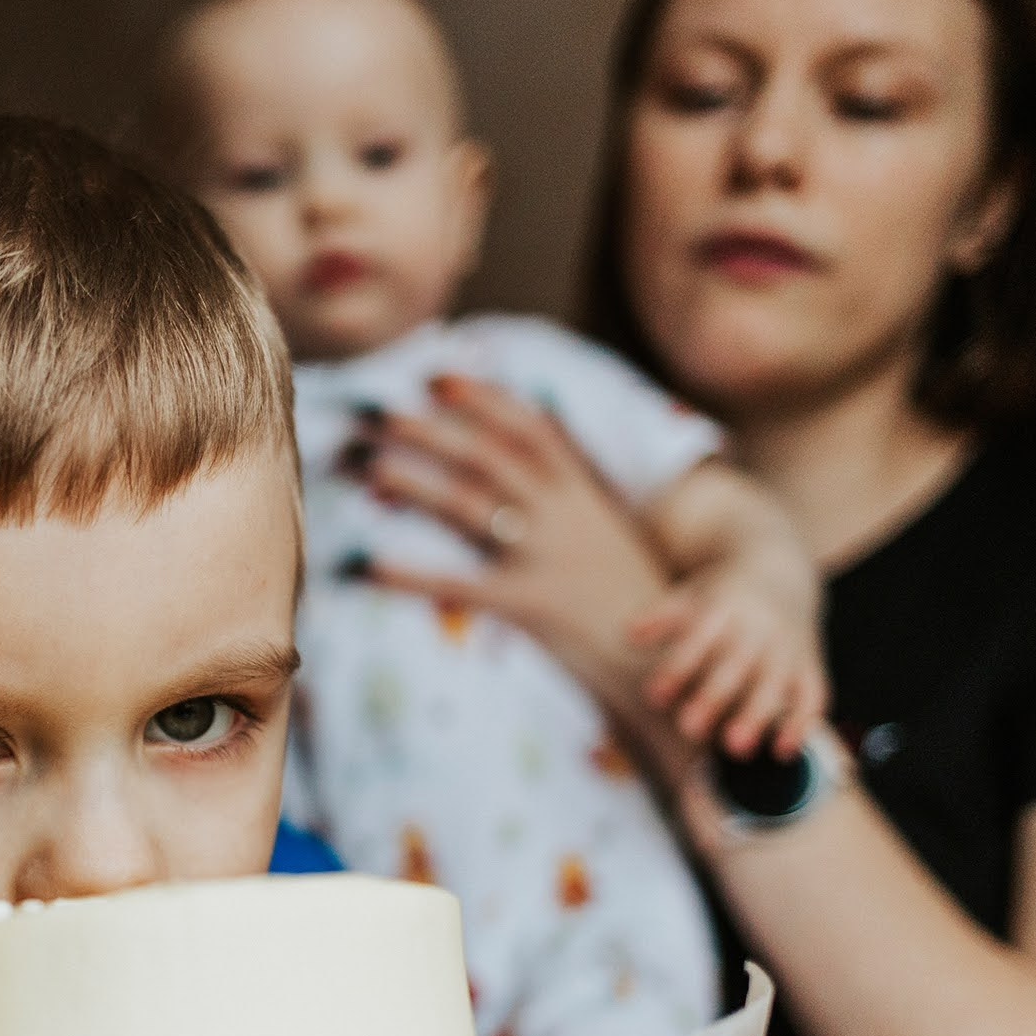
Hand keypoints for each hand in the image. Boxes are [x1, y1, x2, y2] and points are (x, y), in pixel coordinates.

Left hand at [349, 375, 675, 703]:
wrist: (669, 659)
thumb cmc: (631, 599)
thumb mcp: (609, 534)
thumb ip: (571, 499)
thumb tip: (529, 464)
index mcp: (582, 493)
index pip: (528, 427)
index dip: (481, 397)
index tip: (435, 376)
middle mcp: (563, 514)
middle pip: (485, 456)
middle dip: (428, 430)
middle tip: (377, 413)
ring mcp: (546, 556)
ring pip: (468, 504)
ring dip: (413, 483)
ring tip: (368, 468)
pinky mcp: (529, 604)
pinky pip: (458, 583)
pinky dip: (409, 573)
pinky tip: (365, 566)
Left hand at [629, 559, 828, 757]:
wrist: (780, 569)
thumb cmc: (720, 594)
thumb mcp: (689, 594)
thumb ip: (660, 616)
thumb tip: (629, 635)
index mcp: (727, 606)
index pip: (700, 637)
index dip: (678, 666)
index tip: (654, 697)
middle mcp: (761, 627)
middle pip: (738, 663)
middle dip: (715, 696)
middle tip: (689, 730)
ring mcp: (789, 646)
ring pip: (777, 682)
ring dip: (758, 716)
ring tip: (735, 750)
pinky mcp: (809, 664)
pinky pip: (812, 694)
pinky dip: (801, 723)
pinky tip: (780, 752)